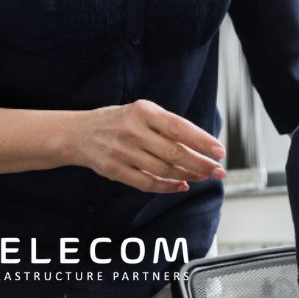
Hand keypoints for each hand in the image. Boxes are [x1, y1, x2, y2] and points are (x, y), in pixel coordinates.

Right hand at [70, 99, 226, 192]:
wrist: (78, 133)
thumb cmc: (120, 121)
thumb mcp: (143, 113)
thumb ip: (167, 127)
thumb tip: (202, 146)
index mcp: (143, 111)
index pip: (179, 127)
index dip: (202, 141)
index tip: (220, 152)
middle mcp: (132, 130)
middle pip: (174, 153)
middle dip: (201, 164)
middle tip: (219, 171)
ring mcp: (122, 152)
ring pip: (163, 170)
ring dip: (188, 175)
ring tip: (203, 176)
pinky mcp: (114, 170)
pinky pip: (147, 183)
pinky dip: (168, 186)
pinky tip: (182, 185)